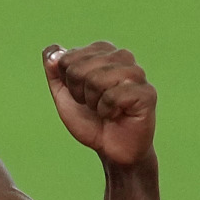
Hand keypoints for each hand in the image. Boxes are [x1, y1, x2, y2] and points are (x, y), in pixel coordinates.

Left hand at [43, 42, 156, 165]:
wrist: (111, 148)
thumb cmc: (90, 119)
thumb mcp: (64, 95)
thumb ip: (54, 71)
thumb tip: (52, 50)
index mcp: (103, 52)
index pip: (68, 58)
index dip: (68, 83)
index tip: (81, 94)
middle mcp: (122, 57)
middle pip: (79, 68)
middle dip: (79, 93)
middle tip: (93, 105)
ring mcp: (137, 73)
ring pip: (97, 79)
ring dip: (94, 102)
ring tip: (106, 109)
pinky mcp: (147, 92)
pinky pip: (113, 96)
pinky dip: (107, 111)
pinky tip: (117, 115)